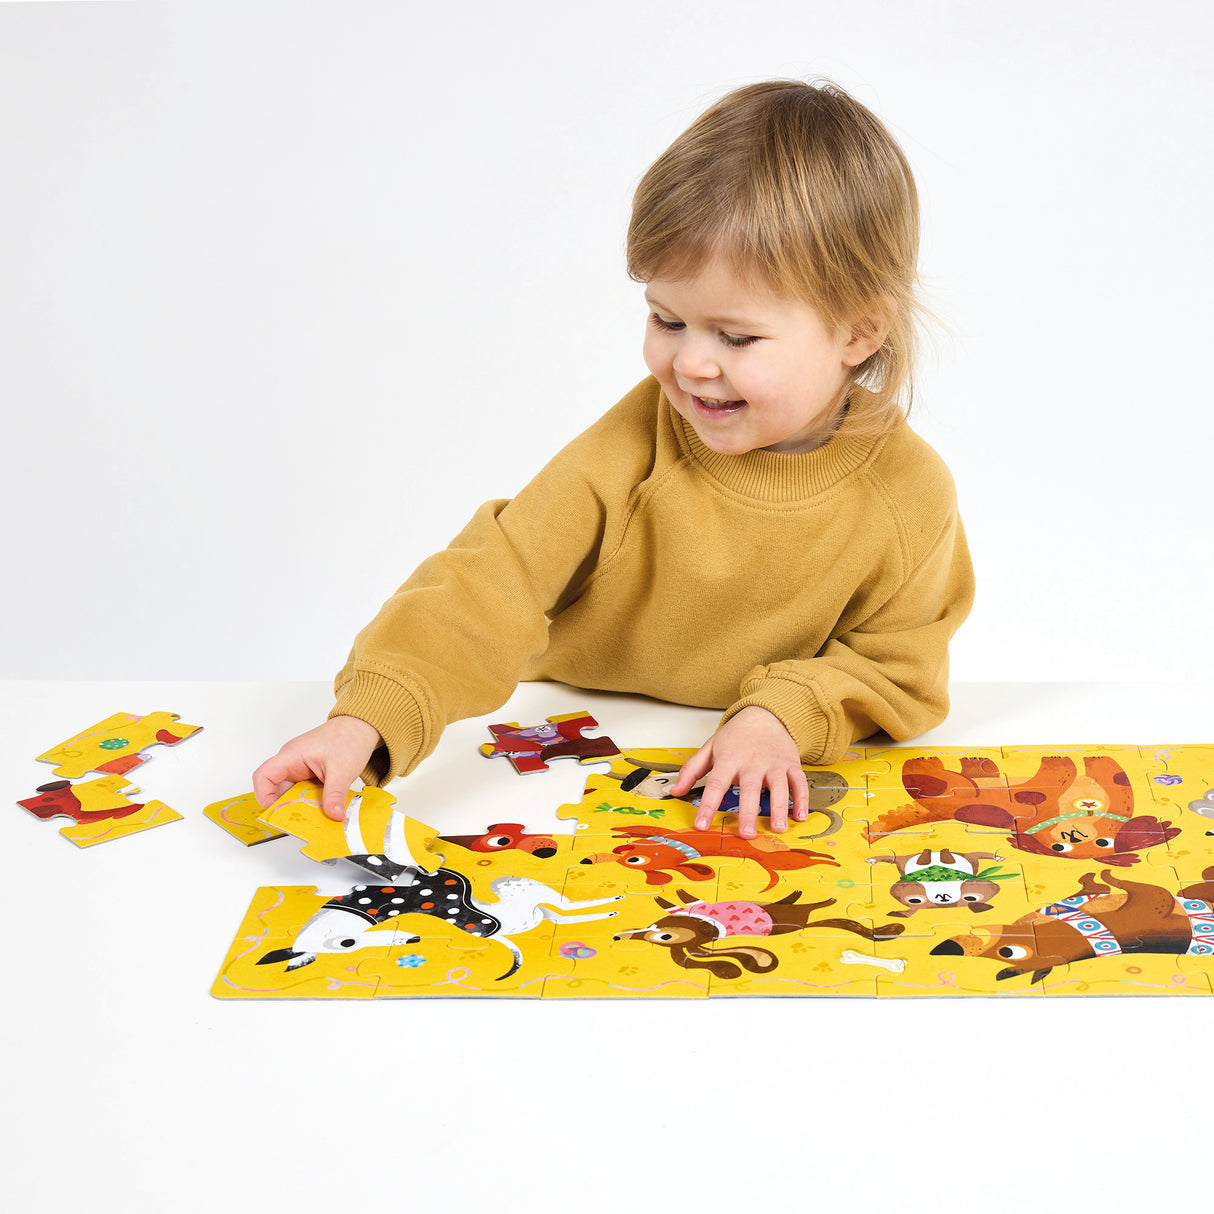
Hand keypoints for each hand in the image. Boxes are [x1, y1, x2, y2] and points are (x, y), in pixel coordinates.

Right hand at [252, 715, 382, 820]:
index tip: (277, 812)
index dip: (264, 796)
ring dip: (305, 806)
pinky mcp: (312, 776)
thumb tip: (334, 815)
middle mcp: (292, 763)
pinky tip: (327, 809)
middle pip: (280, 791)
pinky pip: (307, 794)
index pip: (264, 776)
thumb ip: (335, 794)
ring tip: (320, 817)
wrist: (361, 728)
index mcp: (291, 756)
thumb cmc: (348, 737)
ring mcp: (302, 770)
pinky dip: (315, 802)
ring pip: (295, 795)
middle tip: (306, 821)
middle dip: (290, 808)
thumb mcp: (342, 769)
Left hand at [670, 706, 808, 838]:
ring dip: (779, 808)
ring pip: (779, 787)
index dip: (708, 805)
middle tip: (746, 834)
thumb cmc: (736, 736)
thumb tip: (675, 792)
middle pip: (750, 789)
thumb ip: (692, 770)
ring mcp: (774, 763)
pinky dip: (802, 799)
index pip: (715, 784)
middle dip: (748, 812)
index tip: (701, 825)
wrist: (765, 715)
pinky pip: (799, 782)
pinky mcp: (792, 764)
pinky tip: (800, 816)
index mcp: (729, 759)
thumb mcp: (710, 748)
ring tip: (778, 829)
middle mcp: (752, 762)